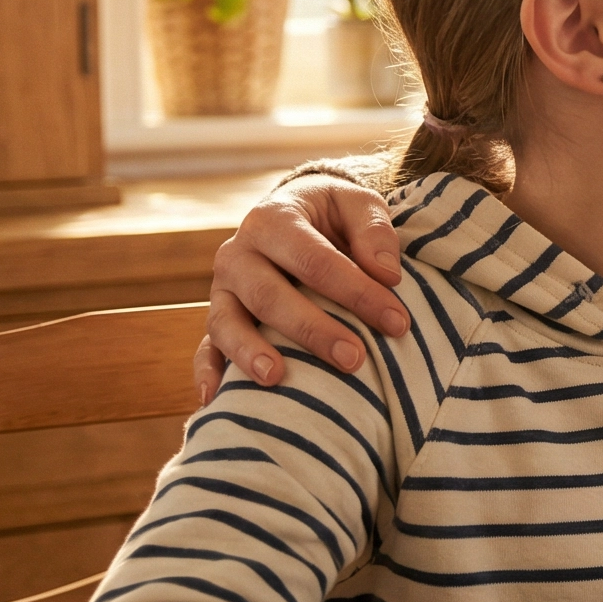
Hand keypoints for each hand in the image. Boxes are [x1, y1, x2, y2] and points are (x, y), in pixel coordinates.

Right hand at [196, 175, 407, 401]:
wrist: (293, 210)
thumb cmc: (333, 214)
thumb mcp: (356, 202)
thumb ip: (374, 229)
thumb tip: (387, 274)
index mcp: (273, 220)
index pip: (315, 260)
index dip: (357, 292)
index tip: (397, 322)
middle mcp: (238, 254)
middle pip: (270, 296)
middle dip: (313, 330)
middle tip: (354, 359)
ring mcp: (222, 289)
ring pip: (227, 322)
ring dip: (251, 352)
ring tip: (277, 378)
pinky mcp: (218, 316)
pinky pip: (205, 346)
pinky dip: (207, 371)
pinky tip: (214, 399)